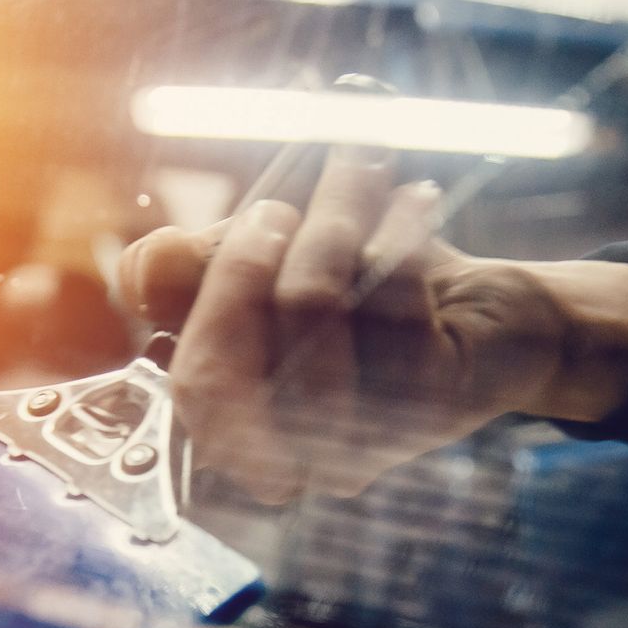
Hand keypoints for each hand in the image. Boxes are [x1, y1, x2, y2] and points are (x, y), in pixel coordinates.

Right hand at [118, 150, 627, 501]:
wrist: (486, 318)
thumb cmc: (366, 299)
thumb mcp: (269, 274)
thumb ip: (196, 274)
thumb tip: (140, 275)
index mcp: (247, 435)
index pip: (197, 387)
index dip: (208, 301)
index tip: (246, 224)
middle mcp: (299, 457)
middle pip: (234, 355)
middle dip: (248, 258)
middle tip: (282, 203)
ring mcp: (362, 440)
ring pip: (311, 307)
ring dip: (332, 218)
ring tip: (361, 170)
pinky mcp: (427, 408)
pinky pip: (390, 296)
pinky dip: (399, 232)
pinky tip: (415, 204)